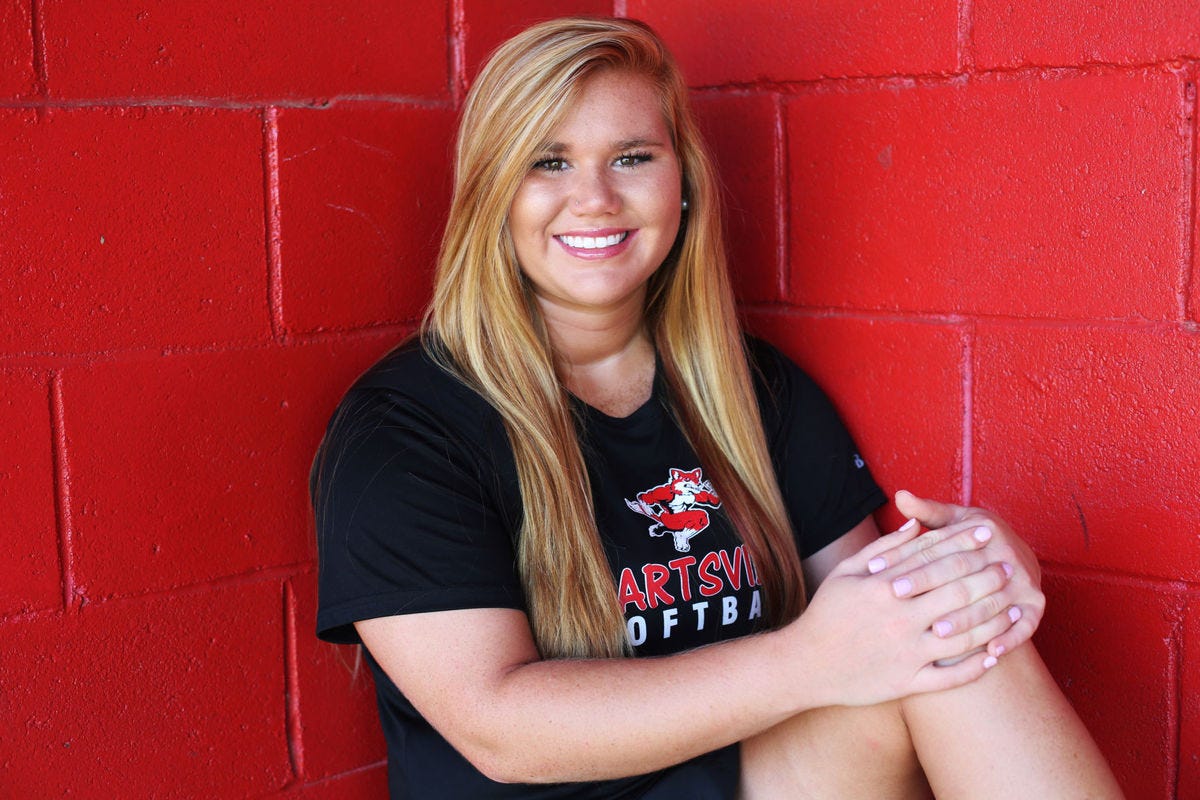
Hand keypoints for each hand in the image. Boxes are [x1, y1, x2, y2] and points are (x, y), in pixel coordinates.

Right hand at [790, 522, 1010, 707]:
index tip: (986, 532)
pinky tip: (996, 654)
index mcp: (883, 587)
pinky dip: (978, 666)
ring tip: (1014, 607)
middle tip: (1008, 566)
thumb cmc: (826, 614)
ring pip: (964, 635)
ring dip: (995, 619)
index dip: (964, 543)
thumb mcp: (846, 573)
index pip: (935, 558)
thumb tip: (915, 524)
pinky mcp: (907, 683)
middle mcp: (898, 618)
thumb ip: (883, 549)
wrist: (806, 664)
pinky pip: (952, 677)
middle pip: (957, 592)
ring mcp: (906, 653)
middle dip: (988, 577)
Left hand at [873, 491, 1044, 659]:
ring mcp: (1024, 581)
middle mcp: (1006, 554)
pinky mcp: (1036, 605)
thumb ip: (927, 511)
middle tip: (899, 602)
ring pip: (991, 603)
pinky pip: (1024, 626)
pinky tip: (989, 652)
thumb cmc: (970, 539)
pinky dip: (1009, 639)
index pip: (940, 546)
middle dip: (930, 589)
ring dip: (966, 620)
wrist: (1013, 557)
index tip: (880, 574)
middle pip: (963, 573)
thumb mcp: (952, 520)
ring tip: (937, 633)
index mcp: (983, 529)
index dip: (908, 561)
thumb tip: (900, 495)